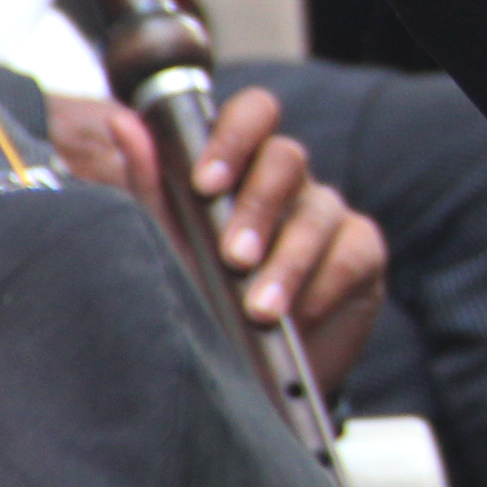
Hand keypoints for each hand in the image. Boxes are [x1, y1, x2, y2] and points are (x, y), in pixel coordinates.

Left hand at [47, 90, 390, 393]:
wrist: (243, 371)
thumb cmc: (201, 296)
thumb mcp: (170, 244)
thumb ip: (151, 186)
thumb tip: (125, 124)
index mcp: (241, 166)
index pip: (252, 114)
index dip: (234, 137)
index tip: (205, 184)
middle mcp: (288, 182)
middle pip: (287, 157)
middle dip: (256, 208)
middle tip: (233, 257)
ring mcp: (328, 214)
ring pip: (318, 211)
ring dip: (287, 261)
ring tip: (259, 307)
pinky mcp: (361, 252)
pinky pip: (351, 253)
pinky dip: (321, 285)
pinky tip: (298, 314)